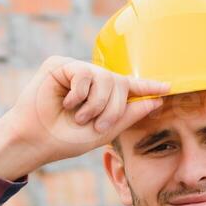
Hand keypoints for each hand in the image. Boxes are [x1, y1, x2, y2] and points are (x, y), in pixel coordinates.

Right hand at [0, 56, 170, 178]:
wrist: (36, 140)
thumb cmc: (66, 139)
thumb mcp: (103, 131)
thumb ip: (128, 115)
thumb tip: (156, 101)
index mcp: (101, 97)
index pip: (128, 87)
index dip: (147, 86)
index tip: (168, 87)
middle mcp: (90, 81)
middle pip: (119, 83)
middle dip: (114, 107)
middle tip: (99, 125)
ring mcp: (75, 71)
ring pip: (104, 77)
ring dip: (96, 104)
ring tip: (79, 117)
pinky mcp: (60, 65)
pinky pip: (84, 73)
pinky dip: (79, 93)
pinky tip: (66, 102)